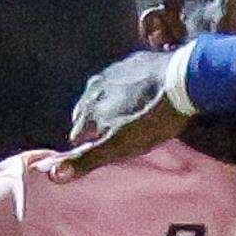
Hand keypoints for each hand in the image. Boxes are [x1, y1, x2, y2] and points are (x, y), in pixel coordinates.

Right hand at [46, 51, 190, 182]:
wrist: (182, 82)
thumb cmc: (151, 119)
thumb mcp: (119, 146)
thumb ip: (87, 159)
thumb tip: (54, 174)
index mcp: (89, 109)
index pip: (77, 134)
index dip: (89, 145)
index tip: (103, 151)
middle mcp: (95, 88)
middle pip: (88, 112)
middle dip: (97, 124)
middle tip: (117, 136)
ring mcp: (115, 71)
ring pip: (105, 94)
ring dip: (112, 105)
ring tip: (131, 117)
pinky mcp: (135, 61)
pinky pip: (126, 79)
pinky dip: (131, 88)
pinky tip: (146, 95)